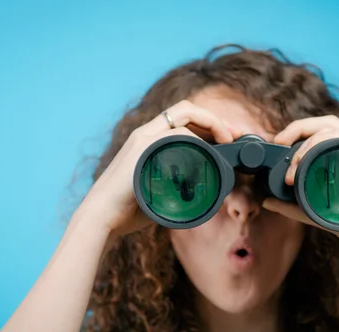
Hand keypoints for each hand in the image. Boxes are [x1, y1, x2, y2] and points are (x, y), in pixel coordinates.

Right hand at [79, 100, 240, 238]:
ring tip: (227, 139)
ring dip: (211, 122)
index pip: (183, 120)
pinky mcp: (143, 147)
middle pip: (186, 109)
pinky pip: (177, 133)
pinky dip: (197, 139)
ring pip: (183, 113)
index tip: (229, 139)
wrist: (102, 216)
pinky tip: (210, 151)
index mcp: (150, 141)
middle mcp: (146, 133)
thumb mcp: (158, 191)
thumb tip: (202, 193)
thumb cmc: (129, 209)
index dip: (209, 124)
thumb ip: (176, 185)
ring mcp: (144, 137)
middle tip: (235, 136)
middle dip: (215, 119)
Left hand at [261, 115, 338, 263]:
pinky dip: (328, 146)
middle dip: (299, 127)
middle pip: (327, 122)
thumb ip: (293, 207)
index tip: (277, 142)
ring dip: (309, 143)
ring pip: (336, 130)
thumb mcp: (317, 214)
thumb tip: (268, 201)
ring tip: (294, 166)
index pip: (320, 130)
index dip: (297, 130)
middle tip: (280, 142)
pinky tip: (312, 159)